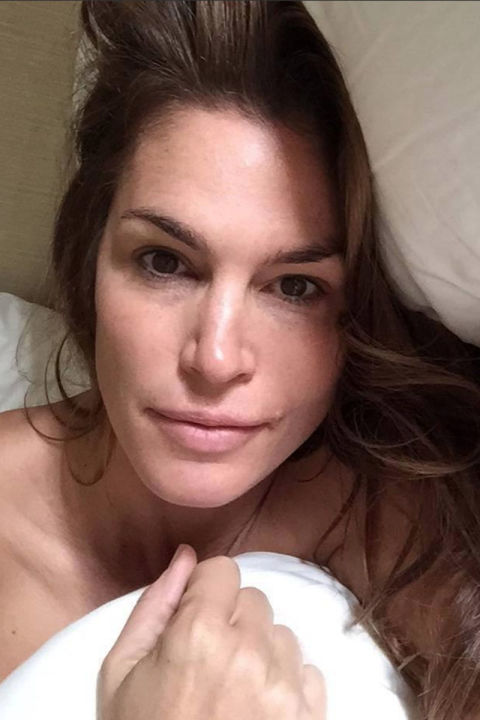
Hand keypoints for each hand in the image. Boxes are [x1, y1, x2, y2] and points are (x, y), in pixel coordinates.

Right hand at [98, 544, 325, 719]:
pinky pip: (308, 672)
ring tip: (233, 692)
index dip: (204, 593)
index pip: (223, 570)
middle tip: (209, 663)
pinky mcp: (309, 718)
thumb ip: (153, 605)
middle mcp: (250, 651)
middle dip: (232, 621)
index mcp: (199, 632)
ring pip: (282, 634)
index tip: (193, 620)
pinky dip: (287, 684)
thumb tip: (185, 557)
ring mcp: (285, 687)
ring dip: (261, 653)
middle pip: (253, 600)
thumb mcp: (120, 673)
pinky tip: (259, 711)